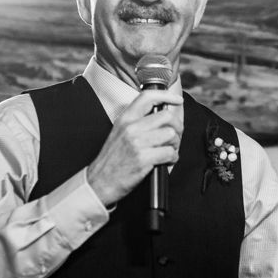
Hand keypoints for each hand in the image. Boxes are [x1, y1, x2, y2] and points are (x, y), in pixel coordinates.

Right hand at [86, 92, 181, 208]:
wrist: (100, 181)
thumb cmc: (112, 160)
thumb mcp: (120, 133)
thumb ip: (137, 122)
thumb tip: (160, 118)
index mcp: (125, 119)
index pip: (147, 97)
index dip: (166, 96)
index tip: (177, 100)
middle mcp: (131, 127)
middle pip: (167, 117)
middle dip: (177, 127)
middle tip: (175, 137)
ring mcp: (137, 143)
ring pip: (171, 135)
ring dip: (175, 144)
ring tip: (168, 151)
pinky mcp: (143, 159)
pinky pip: (169, 153)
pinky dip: (172, 158)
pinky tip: (166, 161)